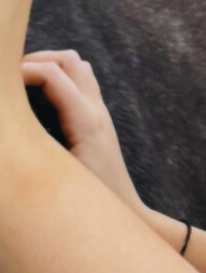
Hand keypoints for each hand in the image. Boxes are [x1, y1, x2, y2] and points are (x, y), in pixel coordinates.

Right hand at [22, 50, 147, 219]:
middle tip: (5, 80)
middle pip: (68, 60)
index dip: (20, 70)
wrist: (126, 212)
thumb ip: (34, 144)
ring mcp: (101, 113)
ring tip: (18, 84)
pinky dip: (57, 77)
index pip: (52, 73)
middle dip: (34, 60)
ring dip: (47, 65)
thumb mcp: (56, 174)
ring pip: (77, 66)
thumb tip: (10, 129)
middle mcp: (97, 111)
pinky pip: (80, 82)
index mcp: (86, 121)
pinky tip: (36, 98)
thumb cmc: (90, 201)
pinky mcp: (99, 120)